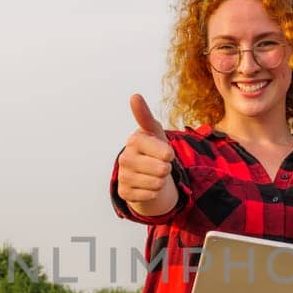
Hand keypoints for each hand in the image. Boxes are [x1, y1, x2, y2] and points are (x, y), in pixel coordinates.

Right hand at [116, 94, 178, 215]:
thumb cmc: (152, 148)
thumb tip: (134, 96)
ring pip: (157, 184)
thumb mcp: (154, 132)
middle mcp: (125, 158)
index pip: (165, 153)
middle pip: (163, 170)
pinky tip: (146, 185)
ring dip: (160, 181)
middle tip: (159, 164)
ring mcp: (123, 176)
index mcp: (134, 141)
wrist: (142, 172)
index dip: (170, 155)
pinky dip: (153, 193)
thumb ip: (146, 116)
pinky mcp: (124, 193)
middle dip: (166, 169)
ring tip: (153, 174)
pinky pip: (150, 196)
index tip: (166, 154)